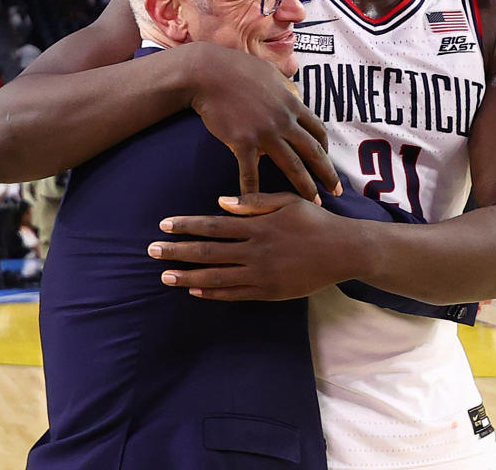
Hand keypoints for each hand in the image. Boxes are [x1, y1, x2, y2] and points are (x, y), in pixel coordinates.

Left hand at [147, 192, 359, 300]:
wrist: (344, 250)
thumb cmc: (316, 221)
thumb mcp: (287, 202)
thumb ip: (254, 202)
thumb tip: (220, 202)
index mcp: (258, 226)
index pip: (214, 226)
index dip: (187, 226)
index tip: (164, 226)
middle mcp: (256, 251)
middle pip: (208, 252)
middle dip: (177, 252)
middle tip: (151, 252)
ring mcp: (261, 274)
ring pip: (216, 276)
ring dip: (188, 276)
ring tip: (165, 276)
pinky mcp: (269, 291)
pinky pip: (235, 293)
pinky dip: (213, 292)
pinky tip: (195, 290)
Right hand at [188, 45, 340, 200]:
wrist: (208, 73)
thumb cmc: (237, 69)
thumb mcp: (271, 73)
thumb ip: (286, 88)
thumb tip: (296, 97)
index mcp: (292, 103)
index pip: (318, 130)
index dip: (326, 148)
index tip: (327, 160)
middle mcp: (284, 120)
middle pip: (313, 152)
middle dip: (327, 174)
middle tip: (337, 191)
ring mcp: (265, 133)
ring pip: (292, 165)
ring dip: (305, 186)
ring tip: (313, 202)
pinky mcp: (242, 142)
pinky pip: (251, 173)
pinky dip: (253, 191)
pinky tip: (256, 204)